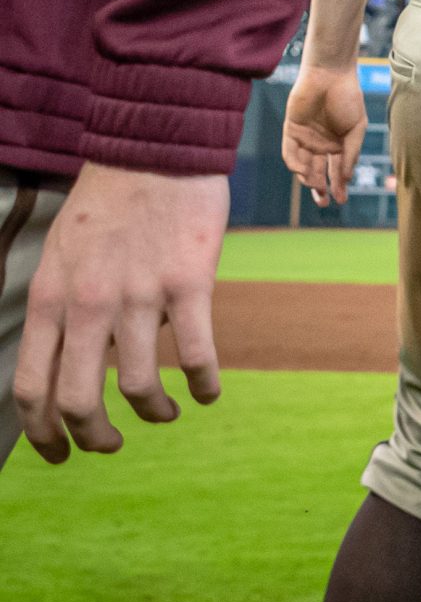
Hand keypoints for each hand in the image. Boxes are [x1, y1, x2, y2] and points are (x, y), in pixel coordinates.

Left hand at [11, 165, 227, 462]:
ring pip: (138, 384)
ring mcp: (139, 294)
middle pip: (77, 399)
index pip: (31, 386)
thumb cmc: (109, 201)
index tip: (59, 452)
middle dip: (94, 437)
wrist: (154, 148)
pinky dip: (203, 385)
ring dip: (154, 412)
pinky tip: (208, 392)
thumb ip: (68, 307)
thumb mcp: (63, 255)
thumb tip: (96, 356)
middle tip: (111, 444)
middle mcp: (88, 303)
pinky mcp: (189, 283)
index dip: (42, 432)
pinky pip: (197, 353)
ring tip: (167, 413)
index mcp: (51, 297)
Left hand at [281, 62, 369, 207]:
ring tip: (316, 187)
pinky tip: (303, 171)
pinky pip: (290, 152)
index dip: (339, 186)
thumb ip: (351, 152)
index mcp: (338, 145)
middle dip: (321, 188)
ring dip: (309, 178)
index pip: (336, 170)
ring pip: (304, 166)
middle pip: (318, 172)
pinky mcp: (291, 130)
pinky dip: (295, 163)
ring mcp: (305, 138)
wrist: (331, 76)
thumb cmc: (348, 99)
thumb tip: (345, 177)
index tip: (341, 199)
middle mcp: (321, 144)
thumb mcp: (356, 129)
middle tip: (324, 202)